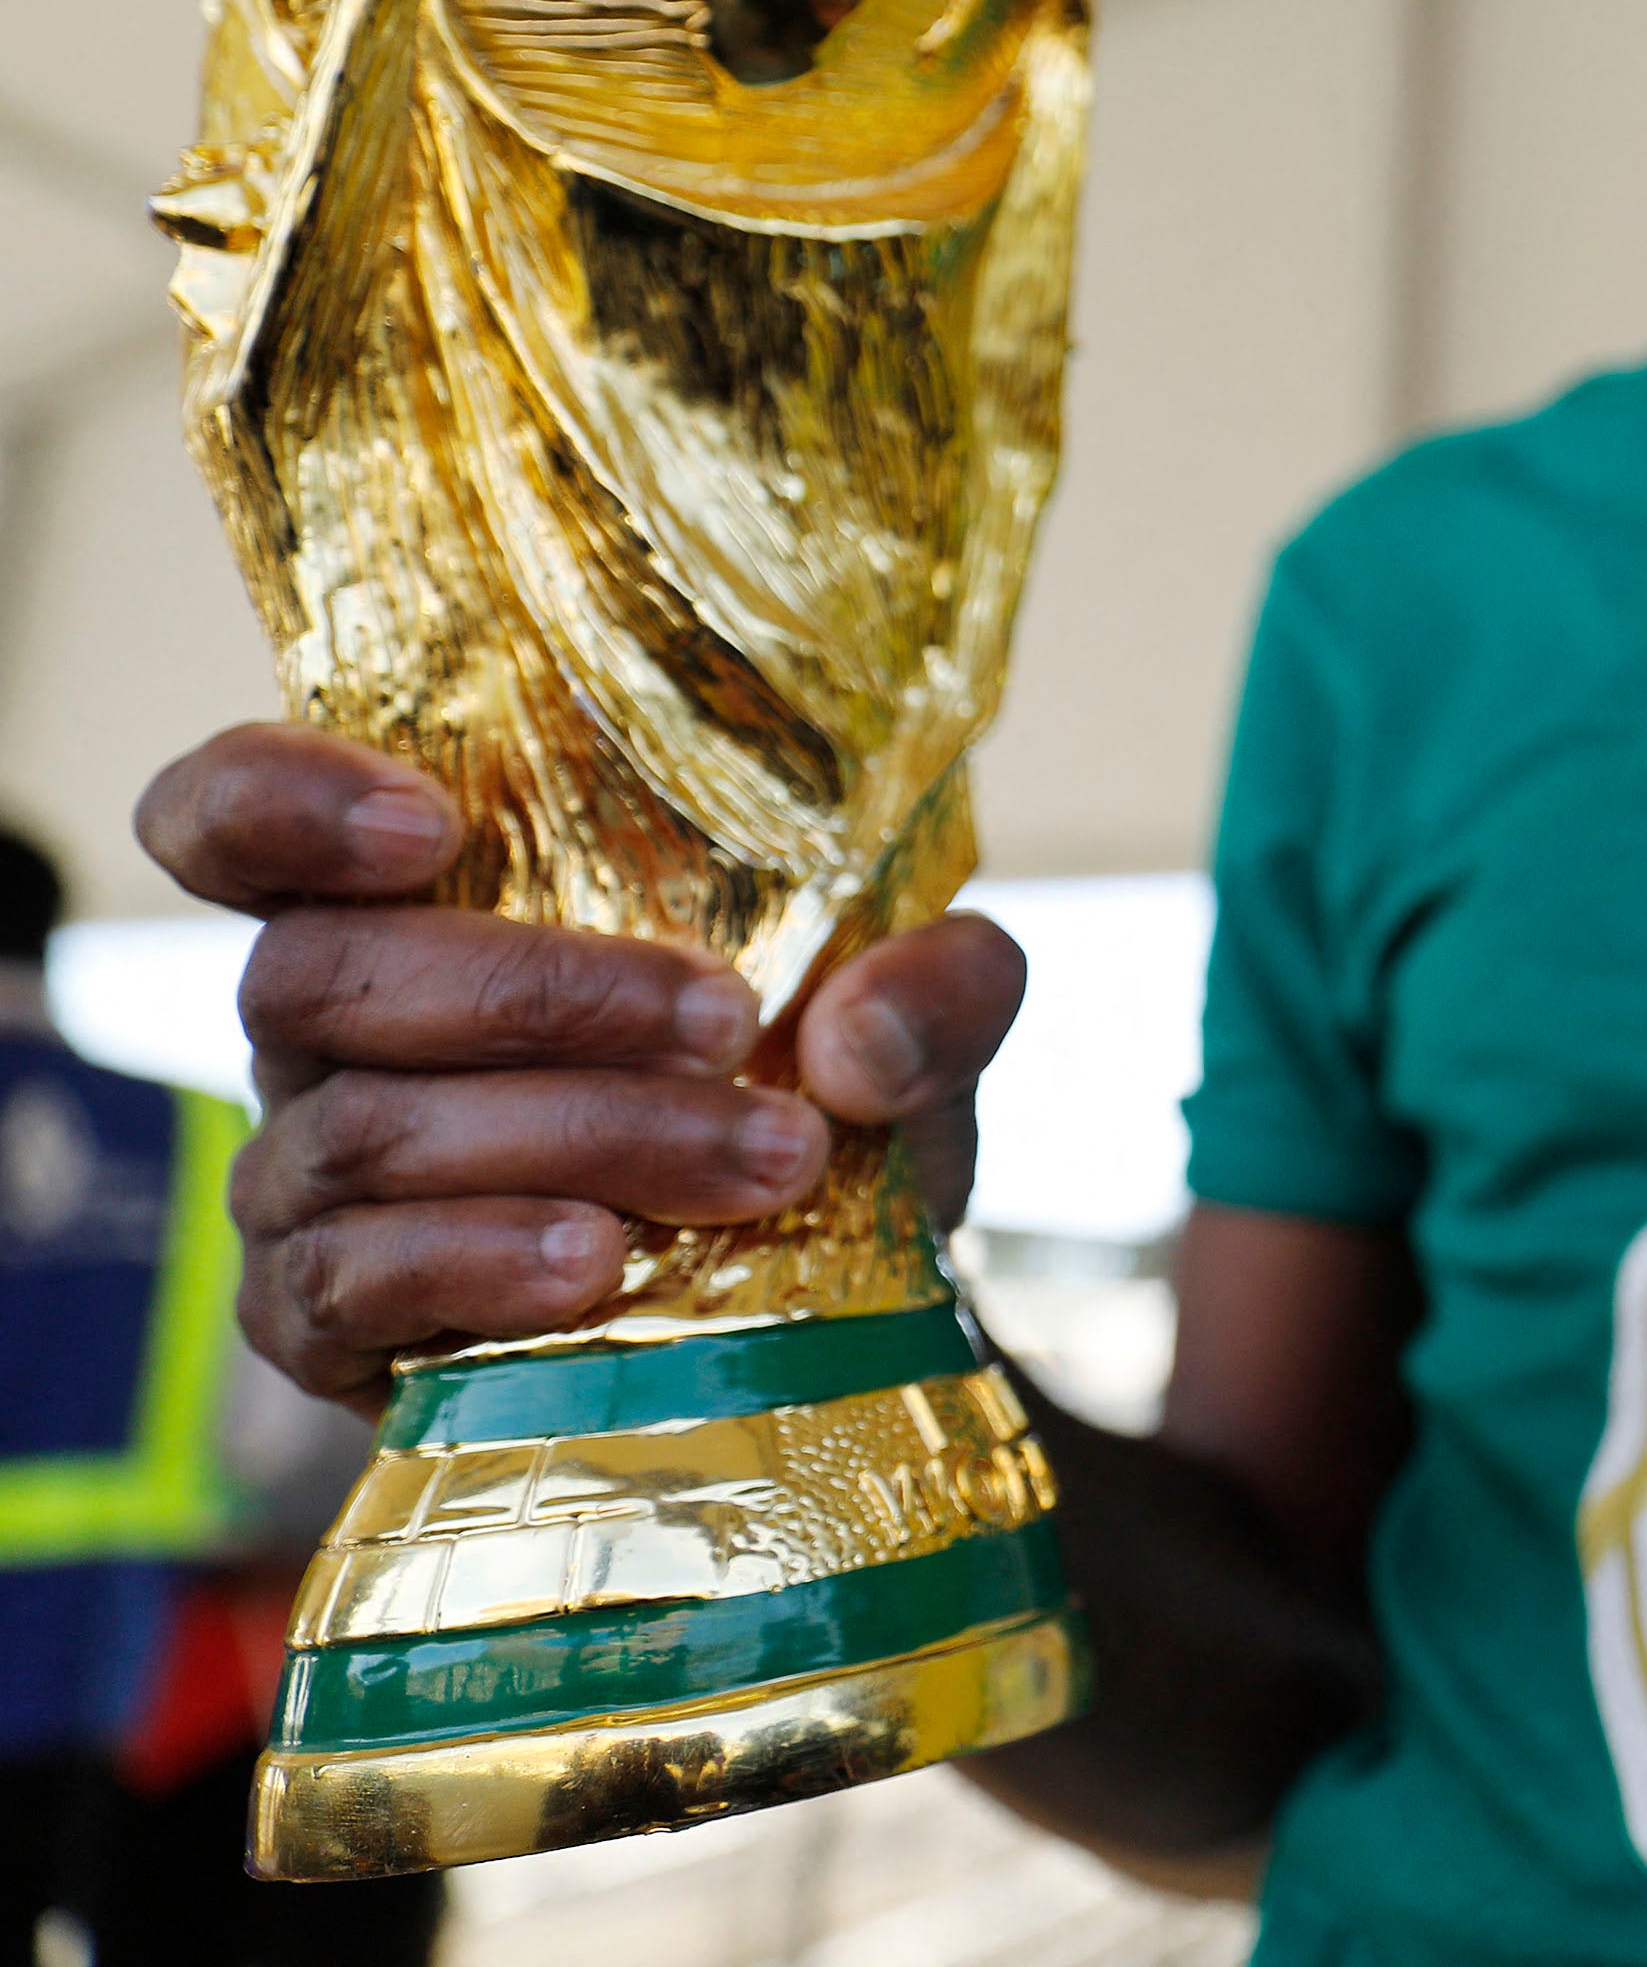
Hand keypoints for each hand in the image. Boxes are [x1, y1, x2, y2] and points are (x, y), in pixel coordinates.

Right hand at [136, 724, 1026, 1415]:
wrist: (830, 1302)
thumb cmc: (815, 1101)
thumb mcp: (914, 1023)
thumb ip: (939, 982)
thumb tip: (864, 1032)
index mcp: (408, 905)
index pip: (232, 819)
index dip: (278, 799)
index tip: (425, 824)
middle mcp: (323, 1032)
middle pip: (318, 974)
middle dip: (536, 993)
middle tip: (728, 1024)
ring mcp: (301, 1179)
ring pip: (363, 1132)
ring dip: (574, 1138)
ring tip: (753, 1166)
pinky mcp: (319, 1323)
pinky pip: (348, 1283)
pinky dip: (478, 1264)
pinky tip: (599, 1267)